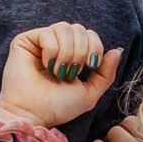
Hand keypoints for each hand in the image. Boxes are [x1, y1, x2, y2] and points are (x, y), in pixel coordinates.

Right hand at [0, 23, 119, 129]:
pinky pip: (47, 32)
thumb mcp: (89, 93)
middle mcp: (56, 45)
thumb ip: (105, 73)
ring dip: (67, 52)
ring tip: (58, 71)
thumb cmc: (57, 107)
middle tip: (71, 73)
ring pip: (64, 28)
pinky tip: (45, 65)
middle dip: (81, 51)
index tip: (88, 68)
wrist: (33, 114)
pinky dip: (51, 51)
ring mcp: (40, 42)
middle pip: (79, 28)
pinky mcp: (25, 41)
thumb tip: (117, 50)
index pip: (90, 35)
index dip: (95, 47)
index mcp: (72, 54)